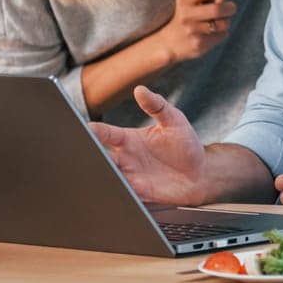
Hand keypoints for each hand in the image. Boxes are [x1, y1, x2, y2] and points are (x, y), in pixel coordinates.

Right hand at [88, 86, 207, 205]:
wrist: (200, 174)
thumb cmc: (186, 143)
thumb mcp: (174, 120)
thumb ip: (157, 106)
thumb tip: (140, 89)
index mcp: (129, 139)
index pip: (106, 134)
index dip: (96, 131)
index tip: (88, 129)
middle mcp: (125, 157)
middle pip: (100, 156)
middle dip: (89, 154)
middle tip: (82, 152)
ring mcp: (129, 176)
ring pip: (107, 175)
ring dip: (99, 174)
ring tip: (93, 173)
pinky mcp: (137, 192)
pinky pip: (120, 192)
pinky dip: (112, 191)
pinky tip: (110, 189)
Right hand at [158, 0, 236, 63]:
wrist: (168, 43)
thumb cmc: (185, 16)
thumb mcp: (189, 2)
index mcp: (184, 1)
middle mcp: (187, 16)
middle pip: (217, 10)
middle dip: (229, 7)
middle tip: (232, 7)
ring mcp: (193, 32)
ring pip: (223, 24)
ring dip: (225, 21)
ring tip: (217, 22)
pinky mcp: (199, 45)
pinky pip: (222, 36)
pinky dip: (221, 33)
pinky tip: (211, 33)